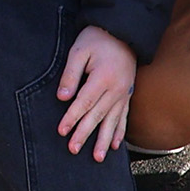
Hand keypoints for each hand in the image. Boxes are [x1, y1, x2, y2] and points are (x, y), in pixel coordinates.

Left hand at [55, 24, 138, 157]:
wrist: (124, 33)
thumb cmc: (98, 39)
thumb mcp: (79, 50)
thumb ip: (71, 74)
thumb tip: (62, 97)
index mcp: (103, 77)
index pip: (84, 102)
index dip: (72, 117)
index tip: (61, 131)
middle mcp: (116, 89)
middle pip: (97, 115)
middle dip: (84, 134)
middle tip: (72, 149)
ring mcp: (124, 94)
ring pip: (112, 121)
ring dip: (103, 140)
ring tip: (96, 157)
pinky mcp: (127, 95)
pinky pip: (124, 118)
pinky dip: (119, 133)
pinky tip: (114, 145)